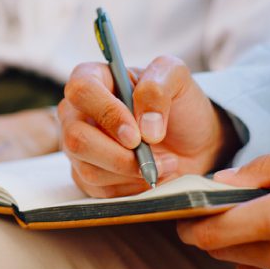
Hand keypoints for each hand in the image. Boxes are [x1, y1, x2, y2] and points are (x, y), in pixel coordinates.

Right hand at [59, 56, 239, 198]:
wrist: (193, 140)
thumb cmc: (179, 103)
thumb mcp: (176, 78)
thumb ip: (157, 89)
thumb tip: (145, 127)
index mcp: (94, 78)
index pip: (81, 91)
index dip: (107, 114)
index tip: (136, 134)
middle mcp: (78, 112)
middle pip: (76, 137)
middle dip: (118, 155)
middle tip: (151, 155)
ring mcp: (79, 147)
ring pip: (88, 169)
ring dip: (131, 172)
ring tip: (163, 163)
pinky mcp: (87, 176)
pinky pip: (100, 190)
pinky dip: (131, 187)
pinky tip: (149, 174)